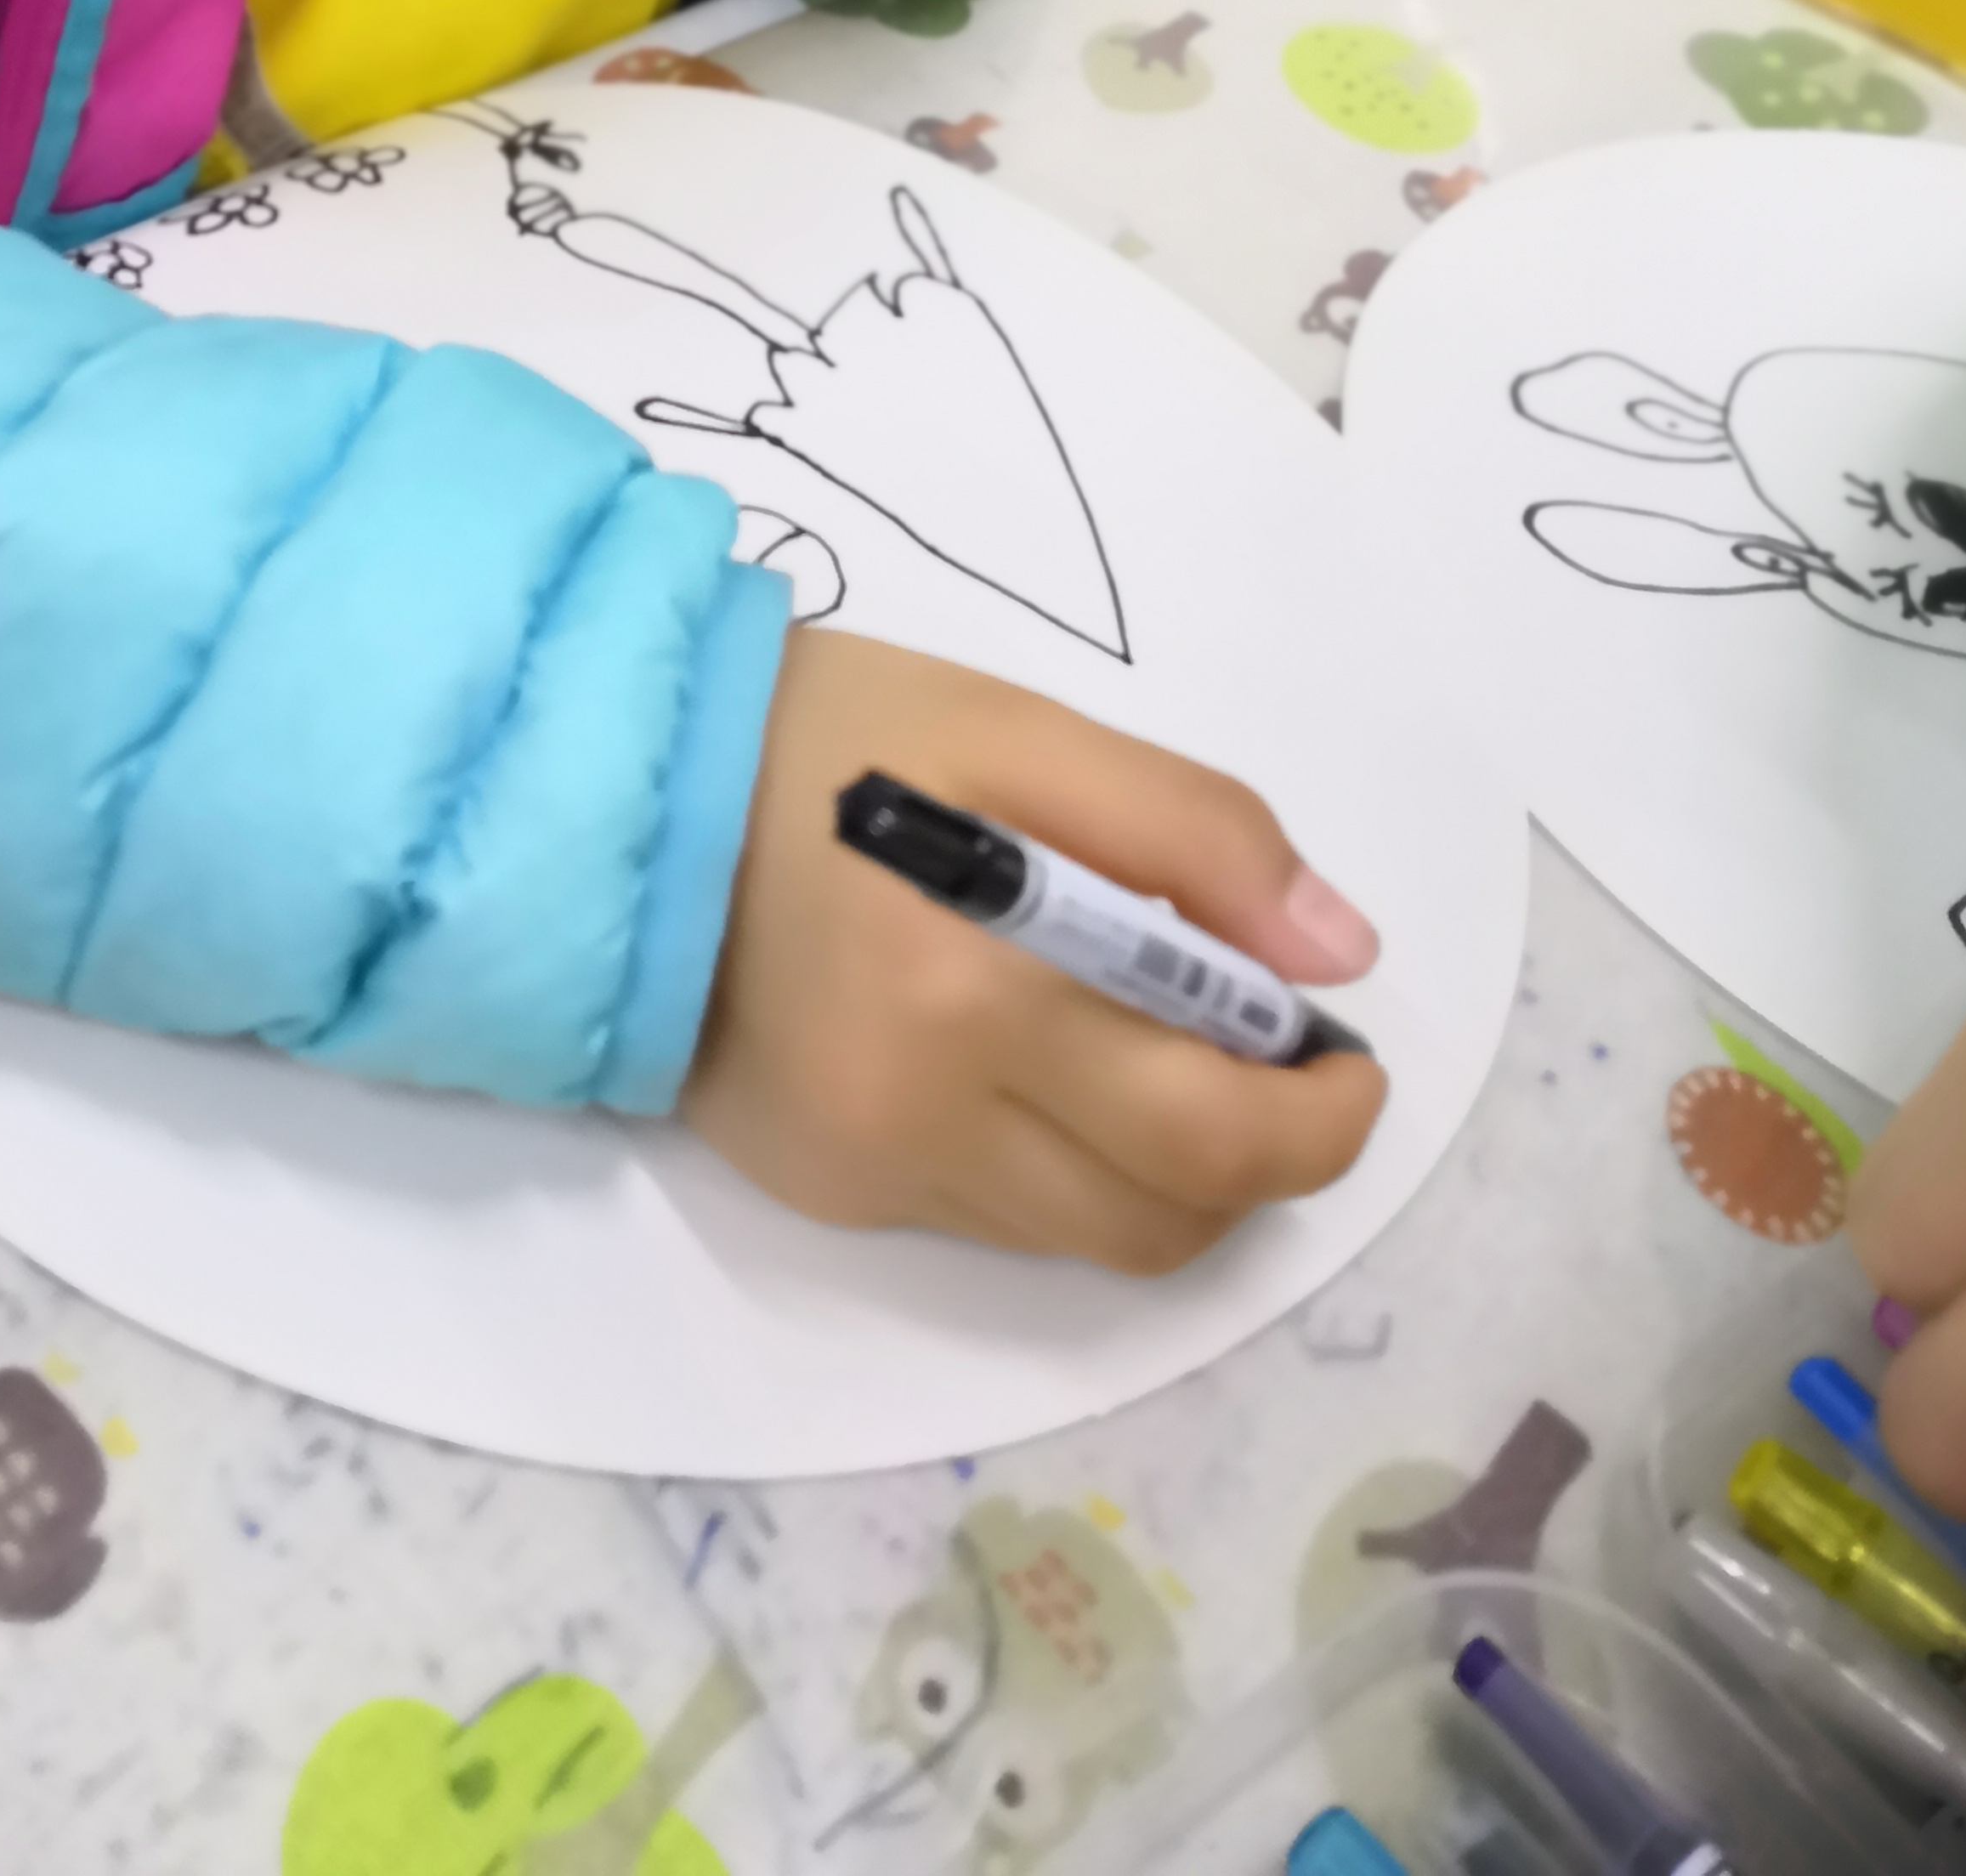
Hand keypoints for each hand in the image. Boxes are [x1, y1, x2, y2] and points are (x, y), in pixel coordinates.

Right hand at [684, 628, 1385, 1271]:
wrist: (616, 793)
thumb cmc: (829, 736)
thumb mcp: (1020, 727)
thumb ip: (1193, 832)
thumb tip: (1338, 956)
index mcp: (978, 992)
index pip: (1211, 1133)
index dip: (1320, 1118)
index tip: (1348, 1056)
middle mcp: (925, 1117)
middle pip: (1166, 1217)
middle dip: (1263, 1158)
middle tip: (1278, 1064)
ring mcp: (871, 1171)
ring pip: (1090, 1239)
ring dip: (1168, 1172)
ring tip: (1163, 1056)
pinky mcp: (827, 1191)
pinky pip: (997, 1221)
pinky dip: (1063, 1165)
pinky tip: (1041, 1062)